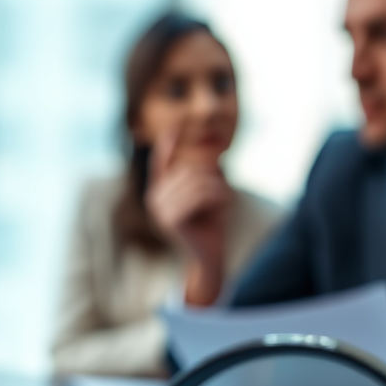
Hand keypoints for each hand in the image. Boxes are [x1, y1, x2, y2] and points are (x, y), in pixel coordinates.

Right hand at [145, 124, 231, 305]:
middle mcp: (155, 199)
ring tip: (230, 196)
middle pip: (186, 170)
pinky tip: (228, 202)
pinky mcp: (171, 220)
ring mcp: (160, 210)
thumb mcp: (208, 196)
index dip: (167, 146)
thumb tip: (215, 154)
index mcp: (160, 192)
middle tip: (227, 188)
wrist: (209, 258)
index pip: (160, 164)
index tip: (174, 127)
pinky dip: (218, 195)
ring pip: (194, 182)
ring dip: (218, 186)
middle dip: (211, 174)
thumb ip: (205, 176)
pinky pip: (198, 196)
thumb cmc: (210, 226)